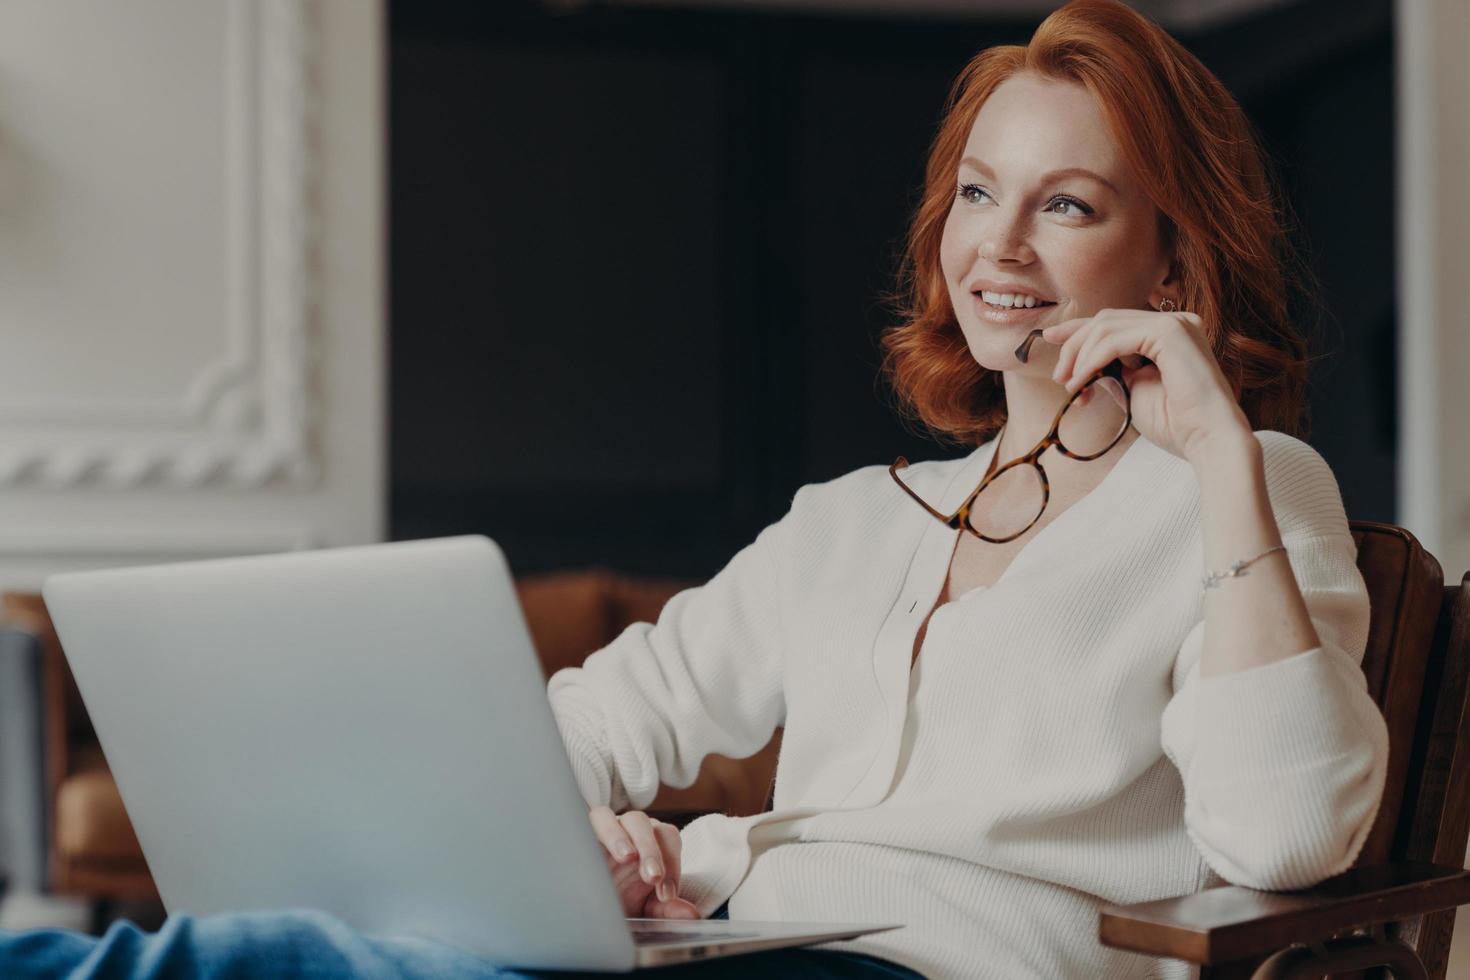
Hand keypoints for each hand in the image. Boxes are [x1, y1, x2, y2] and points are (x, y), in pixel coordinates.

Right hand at [588, 806, 699, 918]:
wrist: (588, 907)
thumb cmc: (619, 902)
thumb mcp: (644, 910)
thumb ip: (667, 909)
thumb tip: (692, 914)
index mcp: (654, 845)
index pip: (670, 840)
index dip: (672, 864)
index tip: (666, 895)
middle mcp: (637, 832)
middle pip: (652, 827)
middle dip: (653, 852)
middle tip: (652, 878)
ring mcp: (614, 827)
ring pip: (627, 819)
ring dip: (629, 837)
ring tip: (627, 857)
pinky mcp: (589, 828)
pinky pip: (598, 816)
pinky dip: (604, 828)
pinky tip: (600, 849)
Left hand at [1041, 306, 1252, 462]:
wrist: (1208, 440)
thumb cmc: (1176, 425)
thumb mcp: (1132, 393)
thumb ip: (1111, 374)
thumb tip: (1083, 367)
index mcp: (1168, 335)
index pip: (1114, 323)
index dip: (1078, 328)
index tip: (1050, 337)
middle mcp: (1174, 322)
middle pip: (1106, 320)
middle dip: (1074, 346)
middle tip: (1058, 377)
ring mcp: (1175, 323)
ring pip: (1106, 326)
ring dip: (1079, 355)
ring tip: (1070, 386)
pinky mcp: (1170, 332)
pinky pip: (1115, 339)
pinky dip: (1091, 359)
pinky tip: (1081, 380)